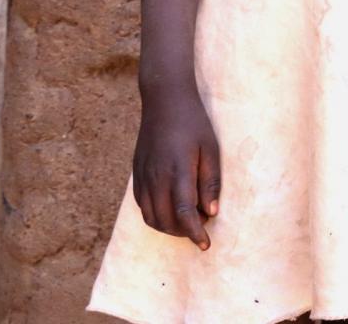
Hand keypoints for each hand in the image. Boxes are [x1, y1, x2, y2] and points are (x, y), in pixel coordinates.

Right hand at [131, 84, 220, 249]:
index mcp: (178, 171)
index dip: (195, 233)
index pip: (185, 213)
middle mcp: (156, 177)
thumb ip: (210, 181)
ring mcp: (143, 177)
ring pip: (151, 217)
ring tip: (188, 223)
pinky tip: (171, 211)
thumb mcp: (210, 149)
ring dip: (168, 228)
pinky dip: (156, 216)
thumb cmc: (194, 124)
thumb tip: (211, 212)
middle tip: (201, 229)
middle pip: (166, 220)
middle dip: (183, 233)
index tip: (206, 244)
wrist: (164, 102)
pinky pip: (143, 206)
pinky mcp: (136, 175)